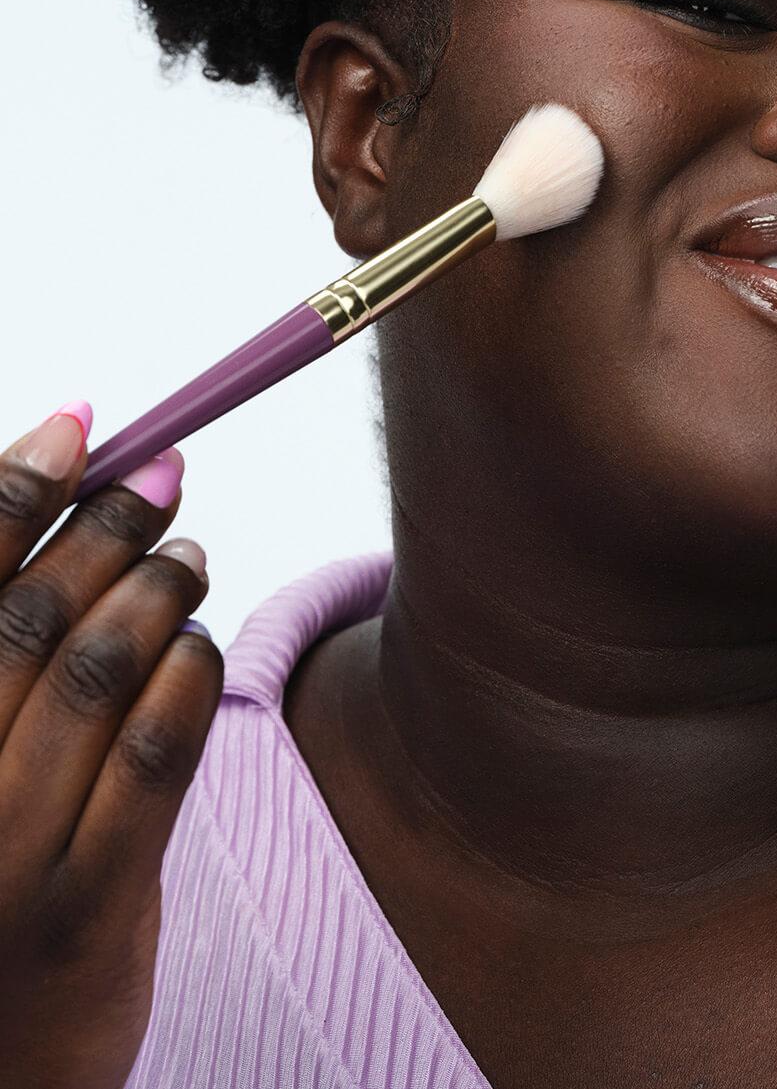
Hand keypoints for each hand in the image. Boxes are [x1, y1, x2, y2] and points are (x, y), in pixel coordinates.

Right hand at [0, 402, 220, 1088]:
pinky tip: (199, 644)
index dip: (16, 485)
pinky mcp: (87, 911)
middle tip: (162, 473)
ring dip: (159, 590)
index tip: (79, 422)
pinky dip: (190, 676)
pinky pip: (157, 756)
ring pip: (100, 674)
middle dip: (106, 526)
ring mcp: (4, 857)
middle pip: (31, 618)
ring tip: (188, 552)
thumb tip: (49, 495)